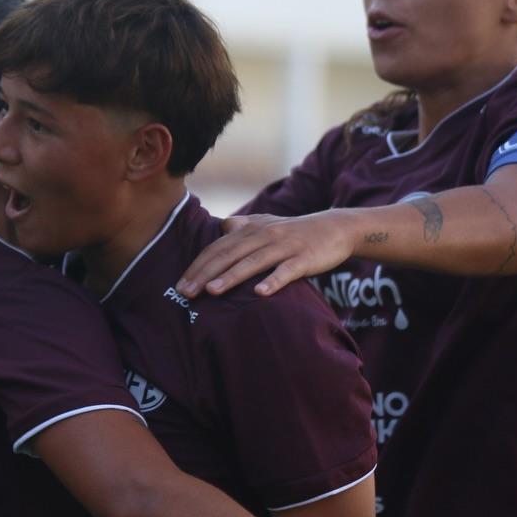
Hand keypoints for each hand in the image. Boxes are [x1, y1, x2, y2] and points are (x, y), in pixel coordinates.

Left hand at [176, 212, 356, 298]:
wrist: (336, 227)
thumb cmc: (297, 231)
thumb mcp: (268, 224)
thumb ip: (243, 226)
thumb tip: (221, 226)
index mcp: (252, 230)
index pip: (218, 247)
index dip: (198, 265)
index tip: (181, 284)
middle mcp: (264, 235)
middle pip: (229, 254)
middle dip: (205, 273)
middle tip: (186, 292)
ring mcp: (285, 246)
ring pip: (253, 262)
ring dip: (231, 276)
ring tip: (212, 291)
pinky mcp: (304, 258)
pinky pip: (286, 271)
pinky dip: (273, 281)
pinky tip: (259, 293)